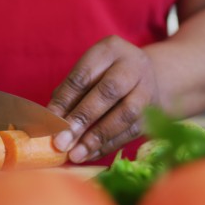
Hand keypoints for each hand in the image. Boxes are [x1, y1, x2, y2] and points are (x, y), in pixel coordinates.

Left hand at [48, 35, 158, 162]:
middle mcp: (134, 65)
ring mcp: (149, 88)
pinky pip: (133, 130)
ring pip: (127, 113)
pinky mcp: (156, 111)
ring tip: (76, 154)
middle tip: (61, 141)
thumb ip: (69, 94)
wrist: (150, 77)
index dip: (65, 100)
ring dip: (99, 136)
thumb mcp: (89, 72)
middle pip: (110, 91)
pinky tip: (91, 155)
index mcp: (111, 49)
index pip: (84, 75)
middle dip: (83, 118)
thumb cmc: (107, 75)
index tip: (49, 123)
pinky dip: (110, 144)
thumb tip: (50, 124)